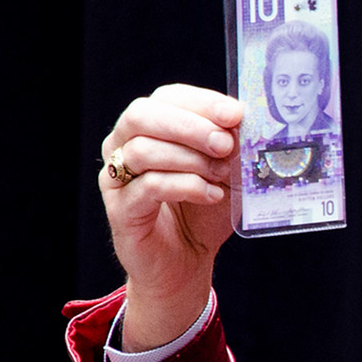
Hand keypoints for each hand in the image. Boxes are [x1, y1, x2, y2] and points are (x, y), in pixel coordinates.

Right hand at [99, 85, 243, 351]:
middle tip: (225, 144)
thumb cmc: (203, 212)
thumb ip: (230, 148)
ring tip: (222, 175)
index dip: (202, 102)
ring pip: (142, 150)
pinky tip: (211, 195)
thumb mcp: (225, 174)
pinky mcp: (120, 209)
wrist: (185, 263)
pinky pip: (147, 187)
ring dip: (190, 159)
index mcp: (150, 127)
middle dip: (190, 126)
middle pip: (143, 115)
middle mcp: (124, 145)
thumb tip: (243, 125)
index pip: (168, 97)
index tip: (236, 114)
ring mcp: (117, 177)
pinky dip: (185, 187)